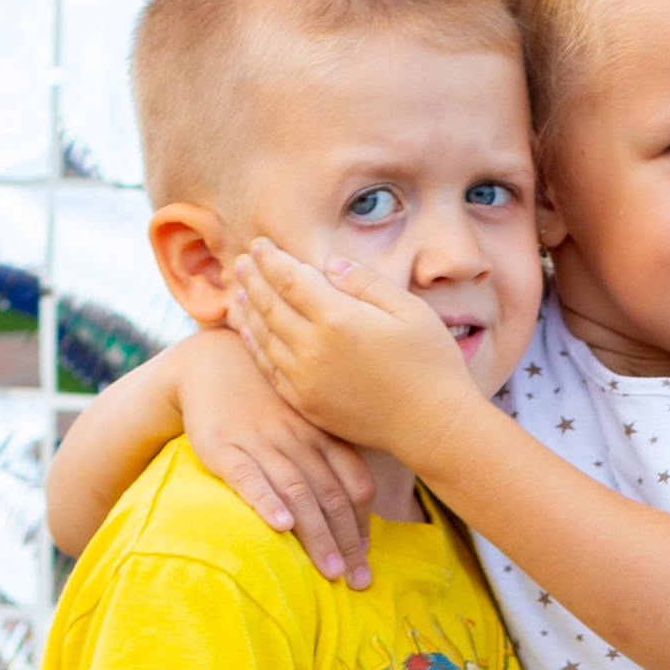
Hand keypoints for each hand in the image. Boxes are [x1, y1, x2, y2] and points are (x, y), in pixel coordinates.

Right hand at [178, 309, 377, 586]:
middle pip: (332, 496)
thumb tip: (358, 507)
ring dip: (318, 535)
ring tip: (330, 572)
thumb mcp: (305, 420)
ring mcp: (263, 441)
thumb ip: (331, 456)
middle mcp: (299, 438)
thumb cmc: (266, 402)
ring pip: (298, 492)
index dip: (363, 523)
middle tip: (359, 581)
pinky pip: (250, 476)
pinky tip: (281, 527)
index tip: (365, 556)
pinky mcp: (226, 447)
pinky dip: (267, 502)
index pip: (355, 484)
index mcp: (323, 434)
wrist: (211, 363)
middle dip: (347, 543)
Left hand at [235, 242, 476, 471]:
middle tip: (240, 261)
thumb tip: (330, 266)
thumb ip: (365, 282)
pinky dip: (255, 346)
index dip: (271, 259)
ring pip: (263, 336)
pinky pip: (270, 369)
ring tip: (238, 290)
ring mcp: (305, 380)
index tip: (260, 244)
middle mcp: (312, 348)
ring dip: (247, 309)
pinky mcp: (306, 404)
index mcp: (337, 318)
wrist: (431, 425)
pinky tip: (250, 333)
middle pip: (269, 305)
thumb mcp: (409, 309)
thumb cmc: (430, 363)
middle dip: (253, 278)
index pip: (290, 279)